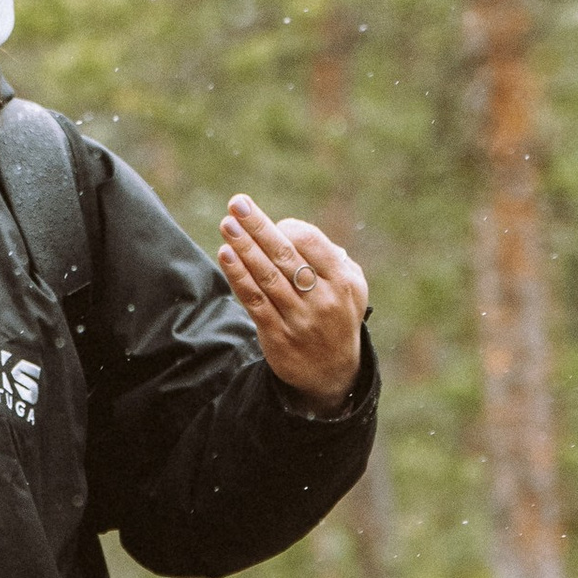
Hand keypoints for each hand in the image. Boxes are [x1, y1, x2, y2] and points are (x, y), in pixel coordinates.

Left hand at [218, 195, 367, 411]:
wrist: (333, 373)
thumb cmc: (338, 315)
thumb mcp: (351, 287)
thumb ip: (330, 256)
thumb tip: (293, 229)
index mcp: (342, 280)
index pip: (310, 241)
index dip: (286, 227)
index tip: (273, 224)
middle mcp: (322, 298)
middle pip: (283, 255)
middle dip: (258, 227)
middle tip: (237, 204)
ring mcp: (298, 318)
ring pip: (266, 277)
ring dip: (243, 248)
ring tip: (227, 225)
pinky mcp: (277, 335)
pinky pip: (254, 301)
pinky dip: (238, 277)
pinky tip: (226, 256)